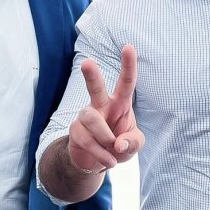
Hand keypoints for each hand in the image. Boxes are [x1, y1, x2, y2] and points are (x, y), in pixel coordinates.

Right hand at [67, 44, 144, 171]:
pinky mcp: (75, 130)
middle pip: (95, 87)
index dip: (128, 64)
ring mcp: (86, 116)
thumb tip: (118, 143)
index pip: (126, 82)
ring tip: (113, 150)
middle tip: (87, 62)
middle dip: (91, 75)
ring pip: (92, 119)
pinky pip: (87, 140)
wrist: (96, 163)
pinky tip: (108, 160)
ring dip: (105, 138)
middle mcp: (101, 105)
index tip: (129, 46)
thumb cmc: (117, 146)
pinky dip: (101, 153)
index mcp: (120, 104)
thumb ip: (133, 143)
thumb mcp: (134, 145)